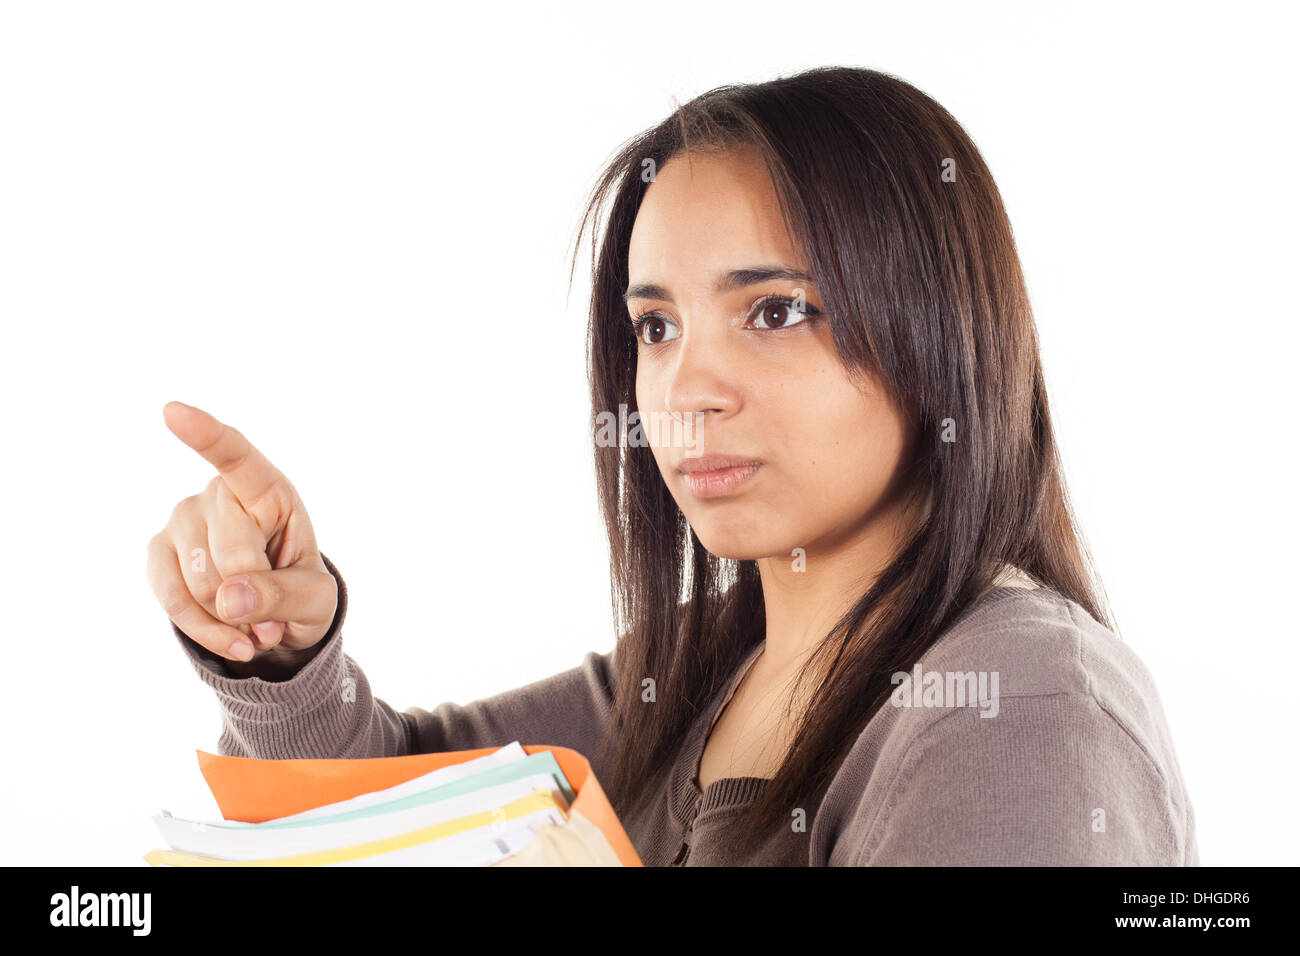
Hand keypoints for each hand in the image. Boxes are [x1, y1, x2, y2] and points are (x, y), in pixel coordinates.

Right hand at [147, 402, 337, 664]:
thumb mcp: (315, 598)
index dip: (206, 435)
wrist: (274, 618)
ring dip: (233, 620)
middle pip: (232, 553)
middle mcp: (219, 495)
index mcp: (268, 490)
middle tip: (277, 620)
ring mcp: (183, 520)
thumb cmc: (301, 591)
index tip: (172, 412)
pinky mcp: (158, 553)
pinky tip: (234, 642)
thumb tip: (230, 599)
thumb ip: (283, 595)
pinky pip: (173, 601)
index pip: (236, 456)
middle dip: (257, 598)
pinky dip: (206, 631)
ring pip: (201, 583)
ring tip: (258, 626)